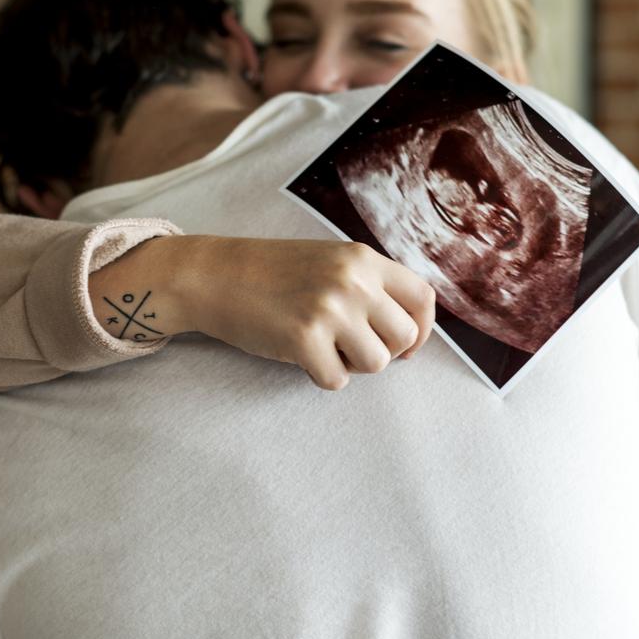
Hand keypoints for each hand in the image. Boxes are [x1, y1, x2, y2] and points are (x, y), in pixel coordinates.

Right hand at [90, 235, 434, 389]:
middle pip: (403, 337)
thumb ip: (369, 285)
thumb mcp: (330, 262)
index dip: (422, 329)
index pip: (423, 298)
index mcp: (363, 259)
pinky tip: (300, 355)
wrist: (215, 275)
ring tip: (323, 346)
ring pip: (376, 363)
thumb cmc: (272, 273)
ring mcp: (330, 308)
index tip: (404, 345)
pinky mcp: (304, 338)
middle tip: (350, 346)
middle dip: (382, 351)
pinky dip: (320, 375)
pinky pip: (336, 379)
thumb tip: (410, 330)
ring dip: (352, 365)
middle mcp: (353, 280)